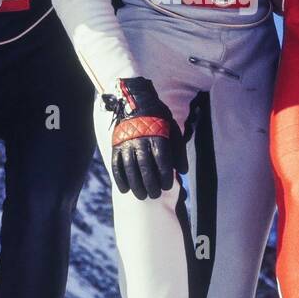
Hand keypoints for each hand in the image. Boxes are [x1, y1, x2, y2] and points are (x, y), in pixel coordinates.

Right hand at [102, 77, 186, 199]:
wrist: (136, 102)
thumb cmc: (159, 118)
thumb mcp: (173, 129)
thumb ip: (179, 150)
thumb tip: (182, 172)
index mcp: (157, 137)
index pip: (161, 161)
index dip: (164, 176)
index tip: (167, 186)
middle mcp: (141, 141)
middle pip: (145, 167)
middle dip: (150, 184)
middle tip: (154, 195)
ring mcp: (127, 144)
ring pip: (130, 169)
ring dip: (135, 185)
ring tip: (141, 196)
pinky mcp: (116, 145)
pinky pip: (116, 165)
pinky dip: (119, 178)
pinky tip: (125, 190)